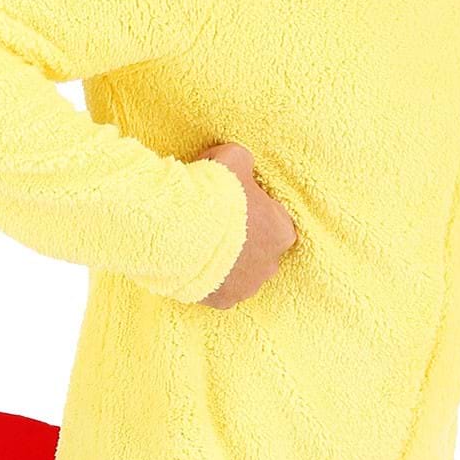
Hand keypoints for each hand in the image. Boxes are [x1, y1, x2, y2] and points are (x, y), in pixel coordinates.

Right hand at [196, 141, 297, 305]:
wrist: (178, 227)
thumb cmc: (212, 192)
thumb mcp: (233, 157)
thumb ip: (244, 160)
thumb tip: (239, 164)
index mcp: (281, 232)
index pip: (274, 219)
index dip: (253, 210)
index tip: (232, 203)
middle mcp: (270, 265)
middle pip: (259, 249)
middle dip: (242, 239)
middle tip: (215, 223)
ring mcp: (246, 287)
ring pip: (240, 273)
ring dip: (227, 261)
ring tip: (201, 243)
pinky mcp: (222, 301)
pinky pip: (218, 289)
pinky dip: (208, 278)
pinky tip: (193, 262)